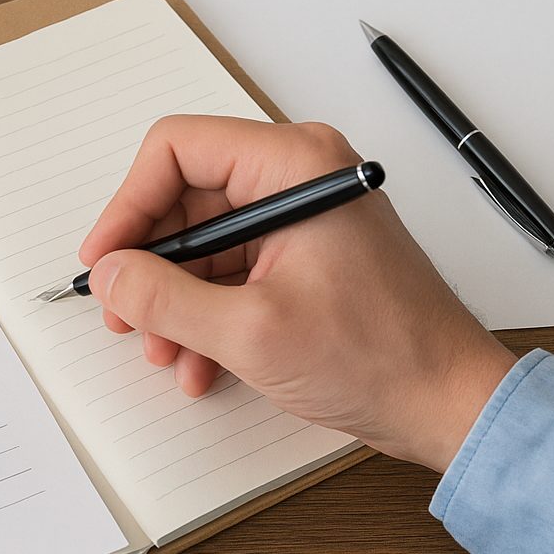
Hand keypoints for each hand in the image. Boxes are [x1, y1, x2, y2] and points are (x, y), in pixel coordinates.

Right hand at [79, 116, 516, 471]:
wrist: (448, 403)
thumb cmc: (381, 357)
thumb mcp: (249, 332)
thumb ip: (164, 298)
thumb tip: (110, 274)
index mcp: (294, 166)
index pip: (175, 150)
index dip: (128, 206)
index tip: (105, 259)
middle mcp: (298, 178)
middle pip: (184, 198)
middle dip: (150, 264)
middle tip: (125, 313)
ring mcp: (301, 217)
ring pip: (202, 240)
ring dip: (174, 300)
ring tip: (165, 352)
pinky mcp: (303, 255)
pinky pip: (231, 268)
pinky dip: (206, 313)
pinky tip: (200, 362)